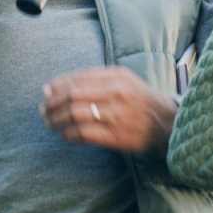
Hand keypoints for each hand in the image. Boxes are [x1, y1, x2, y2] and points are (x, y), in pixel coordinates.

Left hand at [40, 66, 178, 154]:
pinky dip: (69, 134)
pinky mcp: (116, 136)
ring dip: (57, 119)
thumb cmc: (141, 100)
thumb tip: (53, 87)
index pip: (77, 78)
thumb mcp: (124, 80)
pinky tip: (65, 135)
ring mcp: (116, 115)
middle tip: (44, 110)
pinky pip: (84, 133)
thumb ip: (93, 80)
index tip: (46, 92)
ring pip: (75, 114)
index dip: (57, 85)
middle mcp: (116, 93)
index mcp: (117, 76)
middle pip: (73, 95)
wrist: (169, 123)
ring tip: (50, 123)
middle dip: (52, 104)